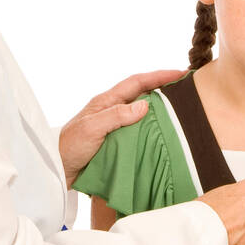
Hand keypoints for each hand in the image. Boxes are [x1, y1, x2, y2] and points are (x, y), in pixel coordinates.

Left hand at [59, 69, 186, 188]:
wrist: (57, 171)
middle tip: (187, 90)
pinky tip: (163, 135)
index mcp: (106, 101)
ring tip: (181, 112)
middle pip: (142, 94)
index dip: (159, 76)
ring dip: (160, 110)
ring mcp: (114, 125)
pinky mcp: (115, 141)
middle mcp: (111, 110)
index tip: (180, 74)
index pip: (137, 82)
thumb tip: (144, 105)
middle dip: (163, 89)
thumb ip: (117, 116)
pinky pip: (138, 130)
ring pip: (142, 112)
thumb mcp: (92, 128)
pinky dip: (152, 129)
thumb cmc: (70, 147)